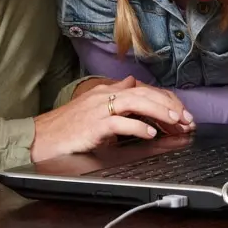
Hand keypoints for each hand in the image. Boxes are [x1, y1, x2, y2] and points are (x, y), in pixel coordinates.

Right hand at [31, 76, 194, 161]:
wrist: (41, 138)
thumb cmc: (67, 128)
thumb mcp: (95, 109)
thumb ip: (116, 100)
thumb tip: (135, 90)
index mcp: (107, 92)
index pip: (143, 89)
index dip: (165, 99)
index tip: (181, 113)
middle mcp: (104, 96)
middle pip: (144, 93)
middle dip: (169, 105)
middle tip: (187, 119)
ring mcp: (98, 110)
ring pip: (136, 102)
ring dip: (159, 111)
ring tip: (176, 121)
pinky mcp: (93, 126)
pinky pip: (120, 123)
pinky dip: (137, 128)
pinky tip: (151, 134)